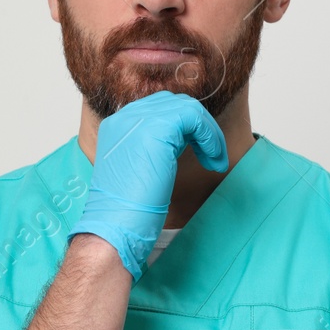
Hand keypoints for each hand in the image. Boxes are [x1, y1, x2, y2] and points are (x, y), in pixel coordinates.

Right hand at [70, 90, 228, 278]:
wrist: (114, 225)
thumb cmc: (127, 210)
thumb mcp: (139, 169)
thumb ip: (153, 148)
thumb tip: (184, 139)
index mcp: (117, 126)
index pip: (159, 109)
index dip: (185, 128)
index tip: (200, 153)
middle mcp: (125, 117)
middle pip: (174, 104)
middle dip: (199, 127)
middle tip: (212, 156)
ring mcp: (139, 120)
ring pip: (187, 108)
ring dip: (209, 133)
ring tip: (215, 160)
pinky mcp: (156, 129)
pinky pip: (194, 118)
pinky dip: (210, 136)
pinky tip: (213, 159)